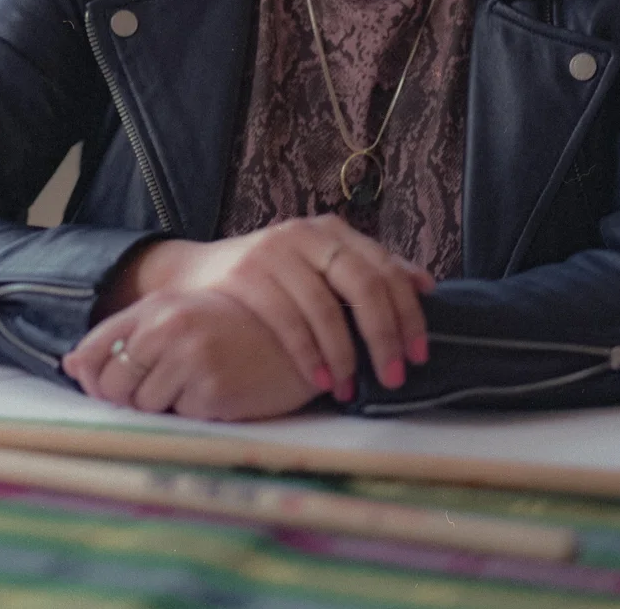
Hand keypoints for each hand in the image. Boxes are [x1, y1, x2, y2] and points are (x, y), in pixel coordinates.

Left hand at [62, 289, 318, 420]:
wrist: (300, 338)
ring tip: (198, 384)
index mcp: (157, 307)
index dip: (93, 377)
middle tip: (167, 387)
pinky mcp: (210, 390)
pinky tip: (218, 392)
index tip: (113, 385)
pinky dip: (192, 413)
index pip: (93, 351)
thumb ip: (128, 336)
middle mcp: (167, 328)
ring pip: (142, 407)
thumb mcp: (181, 318)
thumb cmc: (235, 329)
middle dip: (130, 397)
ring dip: (164, 406)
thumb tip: (71, 364)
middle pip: (111, 386)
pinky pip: (178, 418)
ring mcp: (189, 359)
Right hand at [109, 215, 433, 397]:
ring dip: (344, 354)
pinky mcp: (247, 274)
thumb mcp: (320, 265)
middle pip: (363, 285)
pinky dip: (308, 355)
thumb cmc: (271, 278)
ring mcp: (276, 251)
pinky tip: (320, 380)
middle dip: (383, 336)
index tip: (419, 355)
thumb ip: (368, 272)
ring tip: (352, 388)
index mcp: (334, 231)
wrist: (194, 277)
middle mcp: (308, 235)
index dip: (408, 313)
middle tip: (394, 376)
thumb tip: (426, 285)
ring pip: (325, 307)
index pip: (386, 269)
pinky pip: (287, 320)